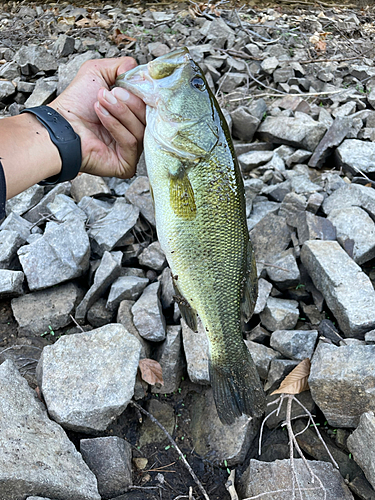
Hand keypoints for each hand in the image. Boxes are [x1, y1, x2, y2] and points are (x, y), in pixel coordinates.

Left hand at [49, 57, 145, 178]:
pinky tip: (101, 116)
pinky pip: (132, 142)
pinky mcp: (126, 164)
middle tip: (109, 94)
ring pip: (141, 129)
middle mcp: (132, 131)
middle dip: (129, 101)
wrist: (61, 126)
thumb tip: (139, 72)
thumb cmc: (75, 105)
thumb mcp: (97, 72)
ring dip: (119, 112)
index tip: (126, 84)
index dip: (141, 93)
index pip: (149, 105)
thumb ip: (121, 66)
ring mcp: (130, 150)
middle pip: (147, 116)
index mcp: (130, 114)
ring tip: (100, 103)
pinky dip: (116, 126)